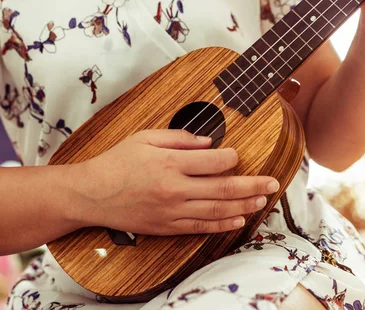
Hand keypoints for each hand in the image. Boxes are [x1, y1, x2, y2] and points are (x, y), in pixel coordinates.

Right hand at [74, 130, 279, 234]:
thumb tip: (209, 141)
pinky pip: (201, 227)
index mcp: (170, 163)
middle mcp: (175, 189)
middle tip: (273, 182)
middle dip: (253, 185)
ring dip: (244, 205)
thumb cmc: (117, 162)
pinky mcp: (167, 226)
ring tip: (263, 200)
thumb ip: (179, 137)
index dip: (233, 158)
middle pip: (224, 189)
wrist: (91, 194)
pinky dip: (223, 224)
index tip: (238, 155)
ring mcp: (172, 211)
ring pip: (217, 210)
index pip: (214, 161)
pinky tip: (239, 219)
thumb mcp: (145, 138)